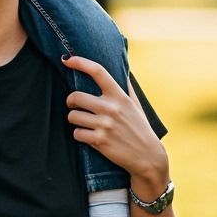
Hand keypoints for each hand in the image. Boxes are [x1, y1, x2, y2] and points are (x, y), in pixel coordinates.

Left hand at [64, 56, 168, 194]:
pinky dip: (80, 136)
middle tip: (74, 105)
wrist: (148, 156)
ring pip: (72, 116)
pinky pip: (76, 133)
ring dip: (74, 120)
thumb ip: (126, 88)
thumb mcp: (136, 105)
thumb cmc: (140, 128)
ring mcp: (105, 124)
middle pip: (76, 96)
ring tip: (83, 123)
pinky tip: (89, 137)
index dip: (80, 63)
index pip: (98, 72)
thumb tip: (122, 69)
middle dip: (71, 102)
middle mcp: (111, 108)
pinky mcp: (100, 140)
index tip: (68, 60)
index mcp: (119, 96)